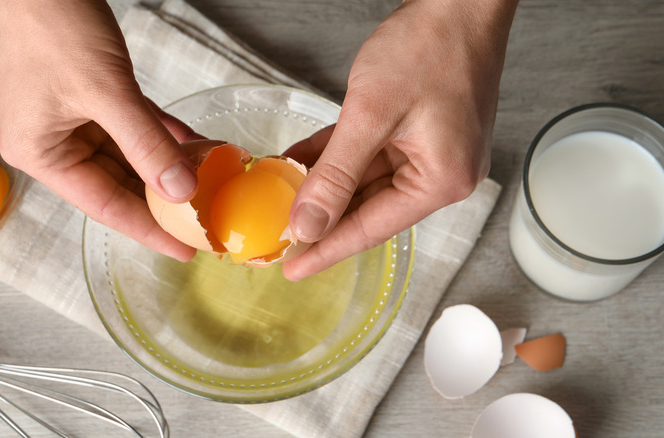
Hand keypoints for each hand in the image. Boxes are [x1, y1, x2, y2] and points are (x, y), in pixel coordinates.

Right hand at [0, 0, 202, 260]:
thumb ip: (145, 144)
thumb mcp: (104, 91)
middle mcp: (56, 144)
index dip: (150, 230)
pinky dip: (164, 136)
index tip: (187, 249)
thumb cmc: (51, 25)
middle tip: (209, 219)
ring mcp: (74, 121)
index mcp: (43, 155)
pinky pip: (135, 127)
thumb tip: (181, 191)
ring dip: (170, 166)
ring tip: (213, 182)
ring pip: (131, 157)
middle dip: (165, 199)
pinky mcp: (92, 98)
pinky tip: (196, 146)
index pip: (106, 206)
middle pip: (120, 185)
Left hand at [282, 0, 517, 280]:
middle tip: (278, 236)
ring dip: (323, 185)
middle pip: (368, 208)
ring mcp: (430, 153)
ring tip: (281, 198)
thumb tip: (308, 224)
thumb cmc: (430, 47)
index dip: (327, 249)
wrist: (459, 0)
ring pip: (364, 181)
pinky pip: (369, 155)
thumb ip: (335, 175)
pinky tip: (301, 163)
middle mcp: (441, 174)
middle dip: (321, 217)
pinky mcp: (419, 132)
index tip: (292, 268)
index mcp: (440, 181)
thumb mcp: (370, 115)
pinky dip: (337, 158)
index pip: (371, 228)